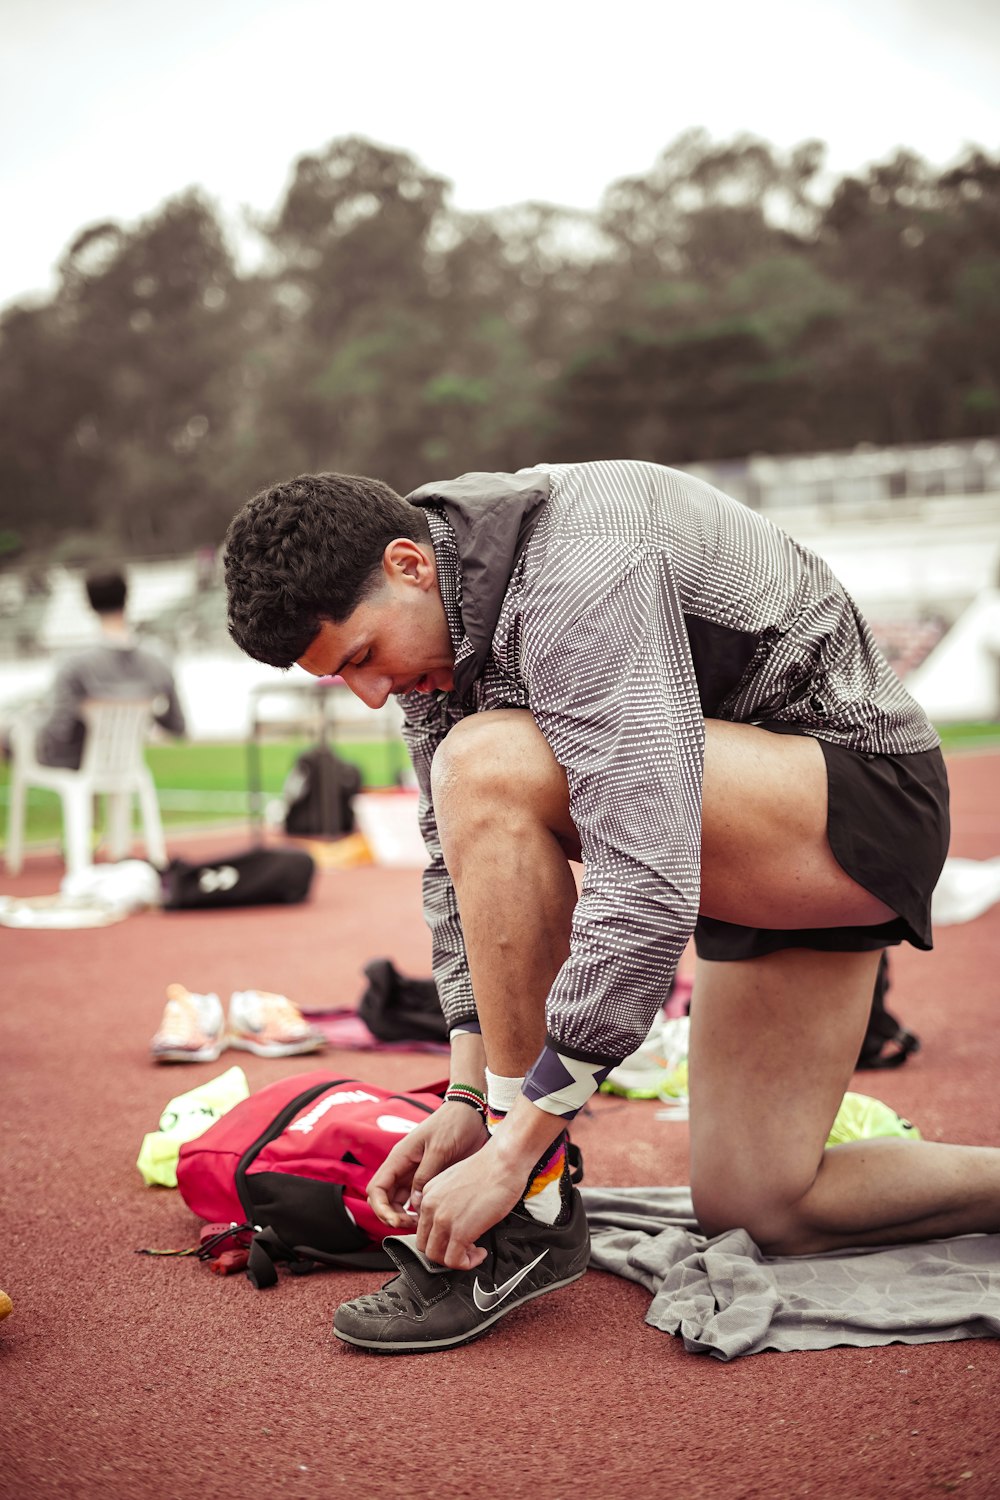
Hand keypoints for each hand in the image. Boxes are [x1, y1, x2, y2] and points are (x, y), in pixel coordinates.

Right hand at [367, 1102, 487, 1229]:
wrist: (471, 1113)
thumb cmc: (453, 1122)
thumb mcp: (439, 1149)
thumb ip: (425, 1176)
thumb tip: (415, 1202)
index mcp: (400, 1157)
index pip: (377, 1188)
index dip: (381, 1208)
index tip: (396, 1221)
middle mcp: (404, 1166)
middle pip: (385, 1199)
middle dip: (393, 1216)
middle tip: (412, 1225)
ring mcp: (416, 1172)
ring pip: (400, 1201)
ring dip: (406, 1215)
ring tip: (422, 1223)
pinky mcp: (430, 1176)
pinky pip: (417, 1198)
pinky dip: (419, 1210)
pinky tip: (430, 1215)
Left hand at [415, 1142, 526, 1269]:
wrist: (503, 1161)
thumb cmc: (489, 1167)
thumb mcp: (456, 1181)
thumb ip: (447, 1200)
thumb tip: (455, 1218)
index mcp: (428, 1193)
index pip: (423, 1228)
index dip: (439, 1237)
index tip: (454, 1238)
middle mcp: (431, 1206)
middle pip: (425, 1245)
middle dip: (444, 1252)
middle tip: (463, 1249)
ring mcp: (443, 1219)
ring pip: (436, 1257)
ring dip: (455, 1260)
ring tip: (473, 1251)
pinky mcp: (460, 1231)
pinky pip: (454, 1261)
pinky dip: (467, 1263)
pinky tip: (479, 1253)